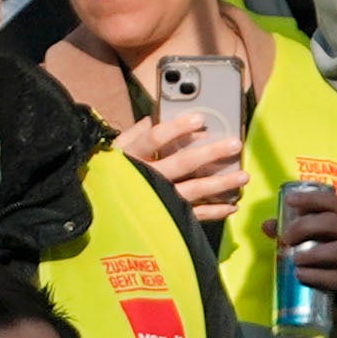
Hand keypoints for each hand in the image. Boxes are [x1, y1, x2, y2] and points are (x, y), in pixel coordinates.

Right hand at [113, 96, 247, 229]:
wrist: (93, 211)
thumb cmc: (105, 177)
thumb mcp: (112, 153)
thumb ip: (132, 134)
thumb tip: (149, 118)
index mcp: (132, 156)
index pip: (155, 138)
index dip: (178, 128)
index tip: (200, 119)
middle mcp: (146, 178)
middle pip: (182, 163)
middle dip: (211, 153)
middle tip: (234, 145)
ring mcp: (157, 200)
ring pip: (193, 190)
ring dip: (221, 184)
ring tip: (243, 177)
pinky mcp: (165, 218)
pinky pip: (193, 215)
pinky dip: (214, 211)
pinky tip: (231, 206)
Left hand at [273, 173, 336, 310]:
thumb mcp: (327, 241)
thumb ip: (300, 231)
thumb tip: (268, 225)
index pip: (335, 202)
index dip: (311, 198)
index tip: (289, 200)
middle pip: (334, 223)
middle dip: (305, 227)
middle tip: (286, 238)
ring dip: (311, 252)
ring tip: (294, 258)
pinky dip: (316, 275)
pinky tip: (300, 274)